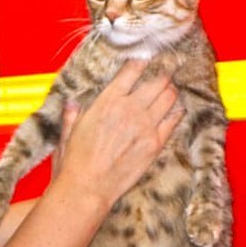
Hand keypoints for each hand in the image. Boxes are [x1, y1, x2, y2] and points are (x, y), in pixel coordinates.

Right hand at [53, 60, 182, 206]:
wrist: (87, 187)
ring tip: (171, 89)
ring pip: (169, 97)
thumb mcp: (68, 132)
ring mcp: (145, 125)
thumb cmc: (75, 162)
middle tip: (166, 72)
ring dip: (171, 90)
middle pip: (157, 81)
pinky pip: (174, 120)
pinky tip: (176, 111)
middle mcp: (129, 108)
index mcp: (108, 101)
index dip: (142, 62)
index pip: (132, 71)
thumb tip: (72, 104)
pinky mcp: (155, 144)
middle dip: (162, 74)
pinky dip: (177, 112)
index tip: (146, 59)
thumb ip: (73, 114)